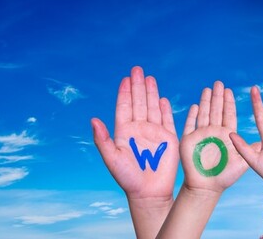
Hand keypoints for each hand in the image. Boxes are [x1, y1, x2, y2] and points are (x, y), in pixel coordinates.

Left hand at [91, 66, 177, 237]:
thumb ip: (103, 139)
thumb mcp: (111, 158)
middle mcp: (139, 129)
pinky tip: (162, 98)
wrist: (149, 192)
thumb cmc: (127, 178)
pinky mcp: (169, 139)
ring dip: (151, 93)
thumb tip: (93, 119)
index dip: (125, 92)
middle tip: (138, 69)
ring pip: (152, 107)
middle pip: (138, 102)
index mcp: (124, 132)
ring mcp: (154, 133)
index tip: (125, 78)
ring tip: (150, 78)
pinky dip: (164, 109)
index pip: (124, 107)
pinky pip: (167, 120)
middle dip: (138, 86)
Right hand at [179, 81, 246, 192]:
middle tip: (219, 82)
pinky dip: (192, 116)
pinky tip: (195, 105)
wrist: (207, 187)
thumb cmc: (225, 176)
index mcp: (227, 134)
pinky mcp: (189, 141)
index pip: (228, 114)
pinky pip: (190, 125)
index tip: (230, 90)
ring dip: (205, 101)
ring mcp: (201, 135)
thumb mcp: (242, 162)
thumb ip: (252, 149)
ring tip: (208, 89)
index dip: (228, 102)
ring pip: (203, 114)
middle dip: (217, 97)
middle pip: (216, 110)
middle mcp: (214, 132)